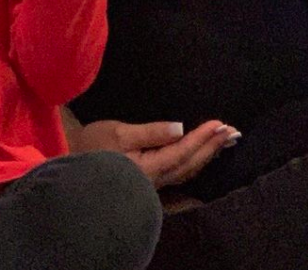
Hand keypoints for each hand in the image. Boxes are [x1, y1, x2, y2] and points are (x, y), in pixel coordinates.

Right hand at [62, 111, 238, 188]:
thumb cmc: (93, 149)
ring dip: (207, 155)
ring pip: (188, 171)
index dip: (204, 138)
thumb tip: (180, 127)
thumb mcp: (119, 134)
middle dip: (213, 147)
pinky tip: (200, 161)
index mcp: (151, 167)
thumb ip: (151, 132)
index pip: (185, 151)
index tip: (221, 124)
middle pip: (192, 164)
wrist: (73, 174)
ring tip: (223, 142)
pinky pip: (181, 174)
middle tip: (233, 132)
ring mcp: (155, 184)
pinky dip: (195, 164)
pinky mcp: (150, 182)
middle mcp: (158, 180)